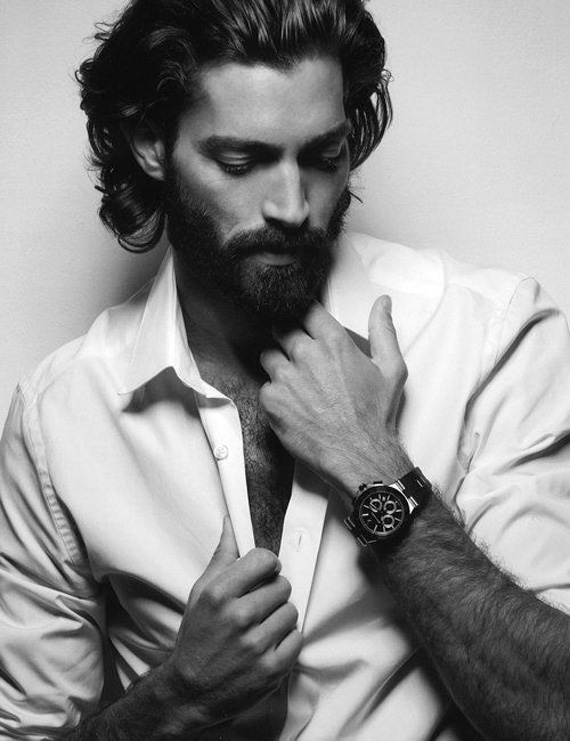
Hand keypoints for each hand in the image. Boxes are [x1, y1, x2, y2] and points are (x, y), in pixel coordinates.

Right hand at [161, 518, 301, 728]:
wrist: (189, 691)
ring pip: (292, 611)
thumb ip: (221, 557)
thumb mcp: (200, 593)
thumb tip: (232, 523)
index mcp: (219, 594)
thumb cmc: (196, 637)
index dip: (268, 564)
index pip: (265, 559)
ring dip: (281, 617)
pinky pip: (297, 639)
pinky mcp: (271, 670)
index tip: (264, 573)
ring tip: (262, 626)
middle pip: (282, 585)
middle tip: (260, 605)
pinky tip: (269, 644)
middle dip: (274, 593)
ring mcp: (256, 646)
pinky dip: (287, 641)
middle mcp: (238, 617)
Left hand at [259, 297, 411, 496]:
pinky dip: (275, 392)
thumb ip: (383, 330)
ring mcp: (286, 377)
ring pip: (268, 356)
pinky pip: (265, 386)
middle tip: (299, 354)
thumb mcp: (391, 368)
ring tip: (295, 381)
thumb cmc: (374, 416)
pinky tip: (293, 403)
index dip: (304, 314)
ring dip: (278, 363)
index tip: (304, 320)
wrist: (359, 455)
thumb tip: (382, 304)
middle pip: (282, 329)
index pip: (306, 310)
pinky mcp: (272, 400)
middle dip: (288, 337)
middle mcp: (306, 355)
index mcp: (333, 343)